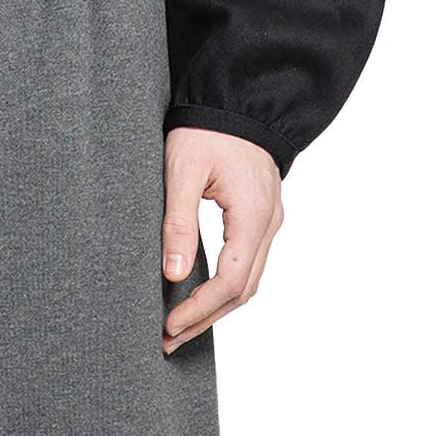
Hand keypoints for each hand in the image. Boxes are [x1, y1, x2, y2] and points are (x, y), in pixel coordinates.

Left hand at [160, 127, 282, 352]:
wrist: (239, 98)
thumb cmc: (208, 128)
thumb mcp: (183, 169)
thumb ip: (178, 222)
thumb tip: (175, 274)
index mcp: (251, 215)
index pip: (230, 281)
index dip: (199, 308)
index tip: (169, 324)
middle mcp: (268, 224)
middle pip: (242, 290)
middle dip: (206, 318)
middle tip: (168, 337)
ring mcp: (269, 220)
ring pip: (248, 279)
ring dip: (216, 306)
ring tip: (180, 323)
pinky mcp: (261, 215)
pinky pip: (248, 261)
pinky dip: (225, 284)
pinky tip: (200, 291)